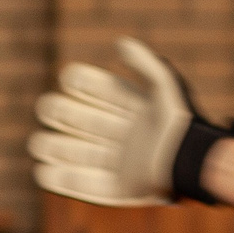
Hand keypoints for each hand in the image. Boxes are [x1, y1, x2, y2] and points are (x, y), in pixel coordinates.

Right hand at [28, 37, 233, 206]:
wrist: (193, 166)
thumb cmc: (182, 125)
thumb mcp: (167, 88)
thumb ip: (146, 64)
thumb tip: (120, 42)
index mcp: (132, 111)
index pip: (97, 93)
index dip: (80, 83)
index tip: (69, 78)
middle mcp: (122, 136)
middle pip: (79, 121)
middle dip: (59, 113)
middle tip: (50, 109)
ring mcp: (118, 164)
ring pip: (74, 153)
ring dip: (52, 148)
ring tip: (39, 144)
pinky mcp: (118, 190)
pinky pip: (85, 186)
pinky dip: (62, 180)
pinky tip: (43, 172)